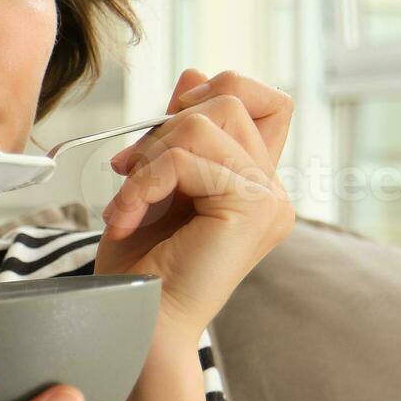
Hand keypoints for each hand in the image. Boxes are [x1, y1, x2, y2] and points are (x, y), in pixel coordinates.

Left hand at [91, 69, 296, 334]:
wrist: (138, 328)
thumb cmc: (140, 270)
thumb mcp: (153, 183)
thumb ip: (177, 133)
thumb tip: (194, 73)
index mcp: (255, 181)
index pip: (263, 100)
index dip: (211, 93)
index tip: (159, 134)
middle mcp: (273, 190)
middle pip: (231, 97)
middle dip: (165, 123)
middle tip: (130, 171)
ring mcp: (270, 200)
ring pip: (205, 121)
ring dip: (148, 157)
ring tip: (128, 203)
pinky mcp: (253, 210)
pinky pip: (187, 158)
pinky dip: (142, 182)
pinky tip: (127, 218)